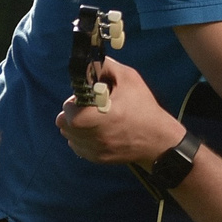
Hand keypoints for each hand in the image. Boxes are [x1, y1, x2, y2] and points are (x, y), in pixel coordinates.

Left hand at [56, 57, 183, 166]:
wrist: (158, 139)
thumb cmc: (144, 108)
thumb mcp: (130, 79)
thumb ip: (107, 67)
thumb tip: (89, 63)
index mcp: (99, 116)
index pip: (68, 113)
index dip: (73, 103)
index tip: (86, 98)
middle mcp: (94, 136)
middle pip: (63, 125)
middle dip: (72, 113)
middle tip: (88, 108)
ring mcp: (94, 150)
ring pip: (69, 136)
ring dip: (76, 127)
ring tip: (93, 120)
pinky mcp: (97, 159)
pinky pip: (78, 147)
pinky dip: (82, 139)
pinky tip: (97, 132)